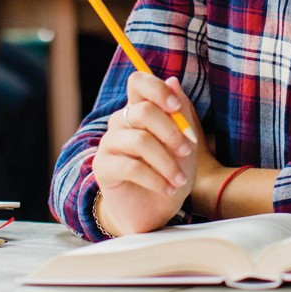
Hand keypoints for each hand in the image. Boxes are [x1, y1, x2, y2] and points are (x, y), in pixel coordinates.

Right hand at [92, 73, 198, 234]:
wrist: (155, 210)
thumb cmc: (171, 172)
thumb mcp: (186, 143)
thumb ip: (181, 114)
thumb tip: (174, 81)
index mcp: (139, 110)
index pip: (138, 82)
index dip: (157, 89)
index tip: (176, 107)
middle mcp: (120, 122)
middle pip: (142, 111)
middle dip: (171, 132)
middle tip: (187, 151)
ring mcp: (109, 143)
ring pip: (140, 141)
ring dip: (166, 162)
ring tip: (180, 180)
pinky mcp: (103, 167)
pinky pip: (131, 167)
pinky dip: (156, 179)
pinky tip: (168, 189)